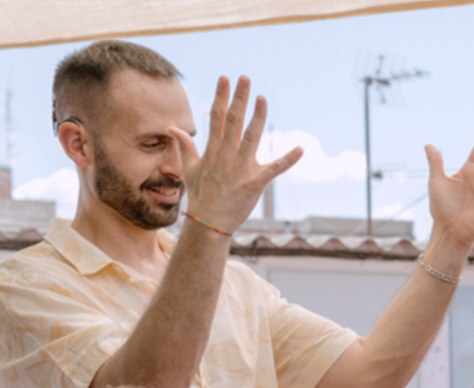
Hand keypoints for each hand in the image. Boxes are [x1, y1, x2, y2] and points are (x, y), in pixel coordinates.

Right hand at [177, 76, 301, 233]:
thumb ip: (186, 146)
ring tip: (263, 98)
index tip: (224, 78)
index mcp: (213, 150)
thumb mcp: (190, 168)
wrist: (208, 223)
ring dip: (258, 118)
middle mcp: (226, 156)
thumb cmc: (201, 195)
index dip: (221, 96)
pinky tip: (301, 149)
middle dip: (239, 98)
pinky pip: (274, 169)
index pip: (216, 117)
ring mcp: (240, 169)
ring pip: (251, 138)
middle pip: (233, 121)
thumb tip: (173, 128)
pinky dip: (288, 160)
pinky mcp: (254, 183)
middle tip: (245, 78)